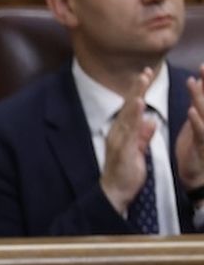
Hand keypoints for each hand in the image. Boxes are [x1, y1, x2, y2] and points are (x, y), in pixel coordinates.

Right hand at [100, 67, 156, 214]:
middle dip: (137, 88)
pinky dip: (134, 116)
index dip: (138, 92)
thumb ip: (143, 136)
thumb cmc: (125, 174)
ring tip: (142, 80)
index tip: (146, 76)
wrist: (114, 193)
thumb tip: (150, 121)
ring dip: (135, 96)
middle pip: (128, 107)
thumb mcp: (138, 152)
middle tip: (146, 71)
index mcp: (123, 134)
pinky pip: (129, 130)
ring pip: (128, 114)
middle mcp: (118, 134)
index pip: (131, 109)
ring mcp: (119, 141)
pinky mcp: (122, 149)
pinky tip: (138, 104)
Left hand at [176, 69, 203, 188]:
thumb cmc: (198, 148)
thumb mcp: (197, 122)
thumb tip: (198, 84)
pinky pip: (201, 132)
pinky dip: (197, 122)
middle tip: (202, 66)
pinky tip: (191, 111)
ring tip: (192, 82)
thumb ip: (199, 104)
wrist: (198, 177)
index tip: (202, 64)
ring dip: (199, 97)